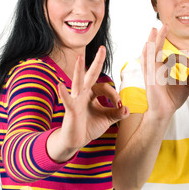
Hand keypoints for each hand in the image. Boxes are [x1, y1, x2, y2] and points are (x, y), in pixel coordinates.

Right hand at [50, 46, 128, 161]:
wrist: (74, 140)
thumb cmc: (88, 127)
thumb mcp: (107, 119)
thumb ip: (118, 113)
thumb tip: (128, 109)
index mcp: (92, 94)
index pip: (106, 88)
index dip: (115, 96)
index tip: (120, 107)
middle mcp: (83, 93)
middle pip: (91, 75)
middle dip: (97, 62)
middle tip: (102, 48)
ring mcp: (76, 100)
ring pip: (78, 83)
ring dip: (79, 70)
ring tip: (80, 58)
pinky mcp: (70, 109)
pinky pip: (67, 100)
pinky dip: (64, 93)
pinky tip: (60, 85)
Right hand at [141, 25, 188, 117]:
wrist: (165, 112)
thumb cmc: (173, 100)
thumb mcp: (188, 85)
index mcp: (162, 70)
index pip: (171, 57)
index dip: (184, 60)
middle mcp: (155, 69)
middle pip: (156, 49)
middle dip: (160, 37)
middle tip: (164, 24)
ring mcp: (151, 72)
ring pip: (151, 52)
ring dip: (153, 40)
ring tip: (155, 29)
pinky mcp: (150, 76)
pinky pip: (148, 62)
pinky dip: (149, 52)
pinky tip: (149, 44)